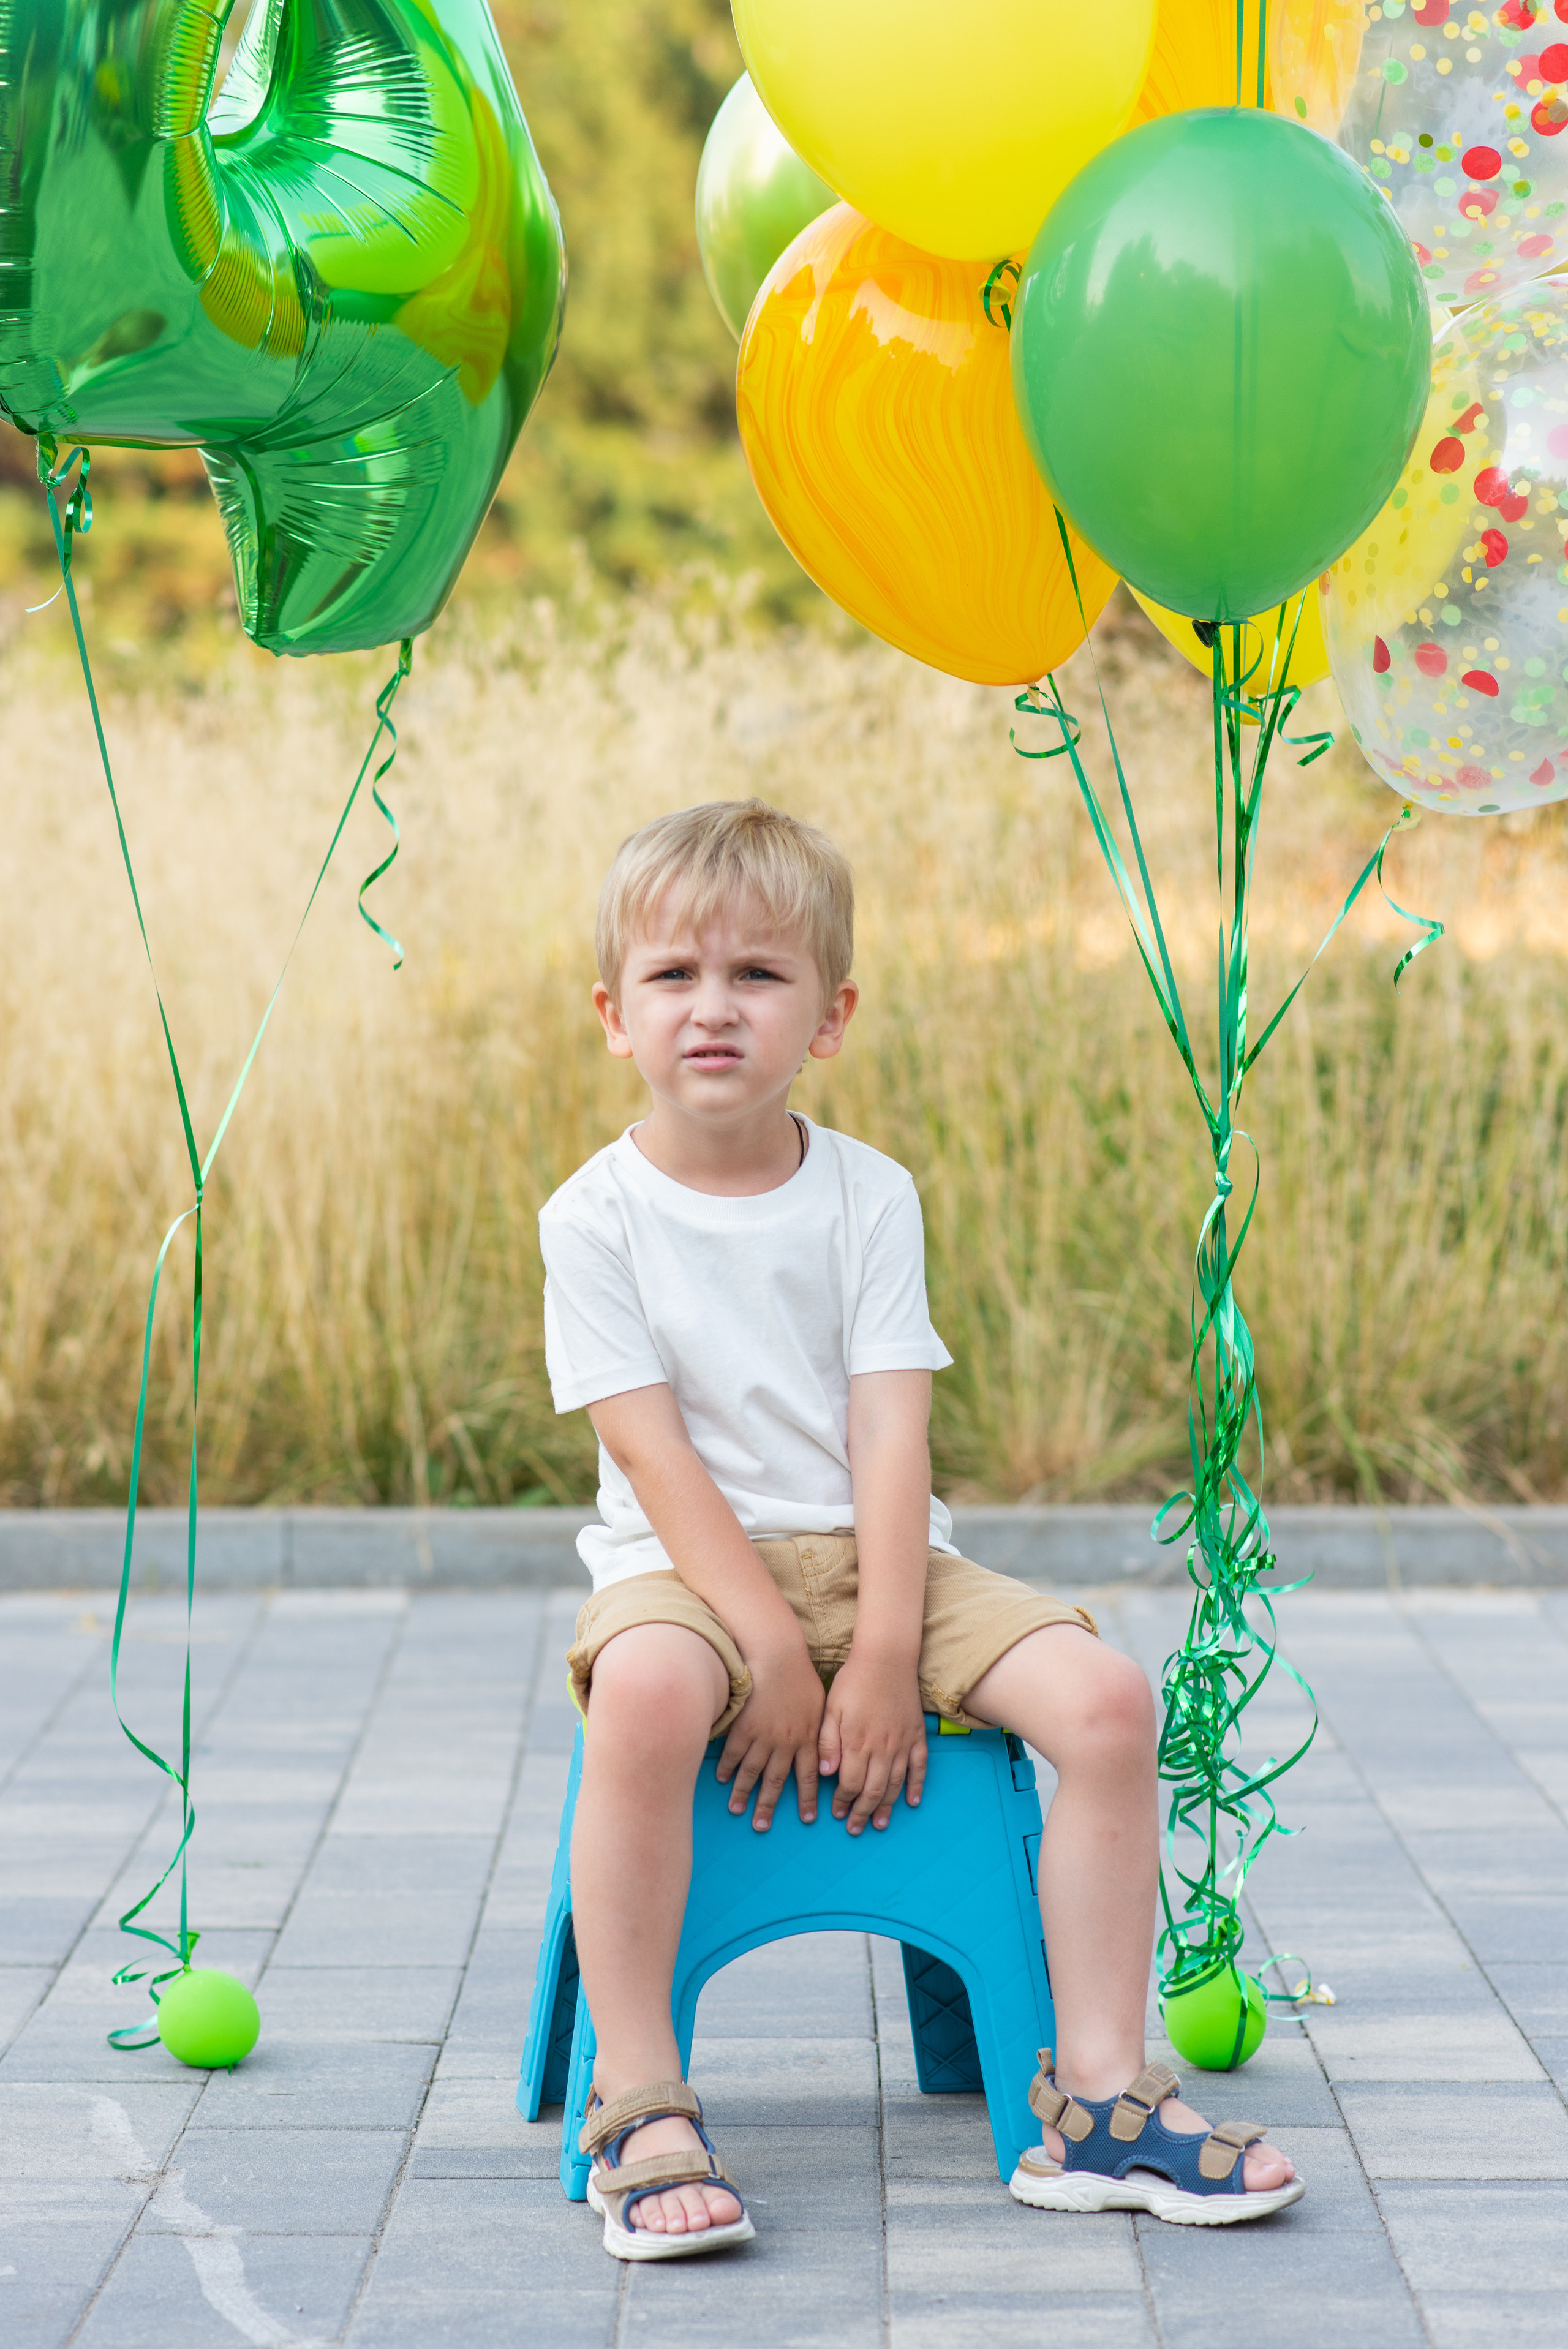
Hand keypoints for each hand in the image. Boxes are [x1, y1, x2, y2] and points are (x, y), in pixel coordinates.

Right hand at [715, 1635, 824, 1830]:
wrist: (776, 1655)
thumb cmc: (801, 1675)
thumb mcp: (821, 1704)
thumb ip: (823, 1732)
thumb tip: (826, 1757)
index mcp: (808, 1738)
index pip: (809, 1776)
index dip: (807, 1799)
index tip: (807, 1819)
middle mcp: (785, 1743)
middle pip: (776, 1781)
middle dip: (768, 1806)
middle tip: (762, 1827)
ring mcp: (763, 1736)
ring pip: (752, 1772)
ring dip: (744, 1794)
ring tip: (737, 1811)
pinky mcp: (743, 1727)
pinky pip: (734, 1753)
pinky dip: (727, 1768)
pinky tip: (722, 1780)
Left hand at [818, 1650, 927, 1834]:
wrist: (886, 1658)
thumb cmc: (854, 1681)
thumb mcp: (831, 1709)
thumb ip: (828, 1743)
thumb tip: (825, 1775)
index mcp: (857, 1743)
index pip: (849, 1783)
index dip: (843, 1801)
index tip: (836, 1813)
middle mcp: (882, 1748)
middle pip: (872, 1790)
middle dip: (862, 1812)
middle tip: (855, 1828)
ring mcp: (902, 1743)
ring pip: (895, 1784)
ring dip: (887, 1807)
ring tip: (879, 1823)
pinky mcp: (916, 1735)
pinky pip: (920, 1767)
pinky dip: (917, 1786)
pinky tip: (912, 1801)